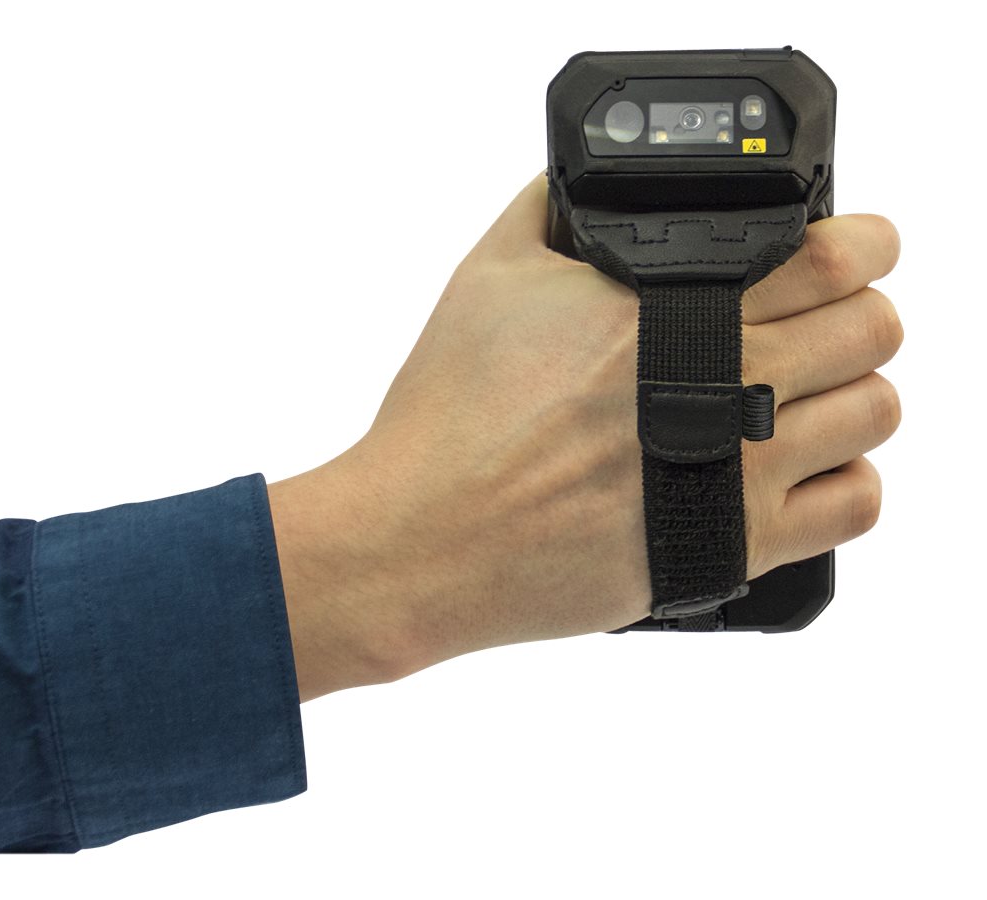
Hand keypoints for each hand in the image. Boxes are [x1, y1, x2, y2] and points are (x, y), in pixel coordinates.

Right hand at [268, 170, 901, 701]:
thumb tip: (587, 186)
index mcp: (674, 310)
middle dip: (858, 313)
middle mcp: (724, 387)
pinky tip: (801, 470)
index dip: (864, 243)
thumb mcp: (485, 279)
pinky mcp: (733, 547)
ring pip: (876, 413)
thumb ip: (549, 212)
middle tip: (820, 324)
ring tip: (806, 397)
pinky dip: (849, 479)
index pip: (833, 255)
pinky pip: (856, 508)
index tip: (853, 248)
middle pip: (873, 330)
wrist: (427, 537)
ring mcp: (739, 472)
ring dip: (855, 392)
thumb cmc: (449, 417)